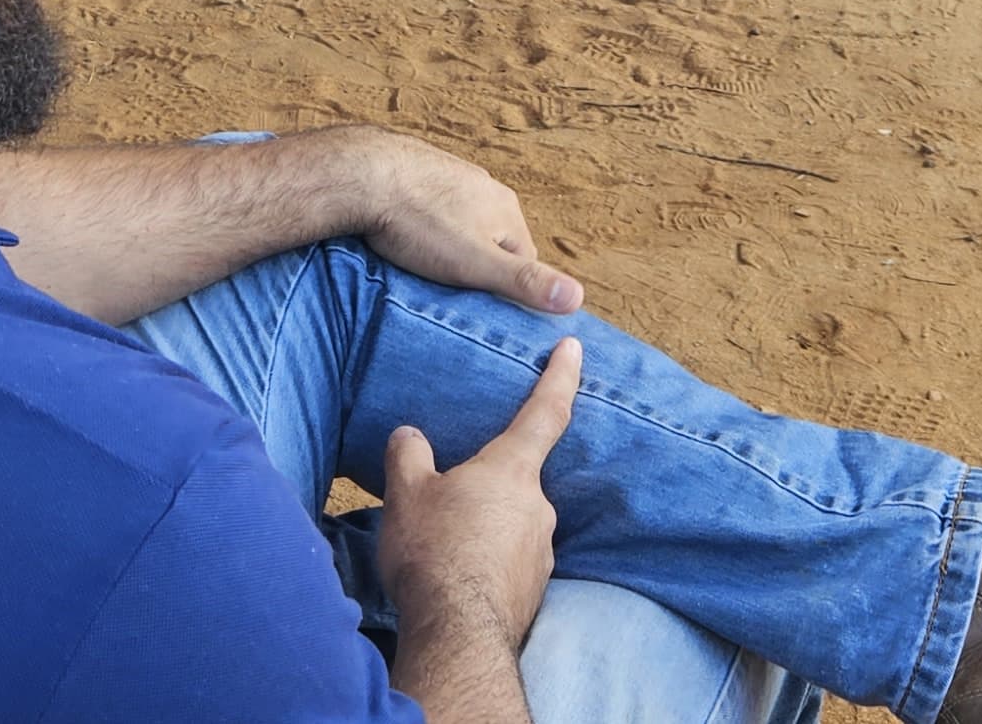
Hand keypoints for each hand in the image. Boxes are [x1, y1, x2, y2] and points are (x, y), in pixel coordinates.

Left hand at [345, 128, 581, 313]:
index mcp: (505, 209)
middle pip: (492, 241)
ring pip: (460, 224)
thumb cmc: (417, 223)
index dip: (505, 290)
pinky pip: (430, 206)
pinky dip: (422, 224)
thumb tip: (577, 297)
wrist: (359, 174)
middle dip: (474, 266)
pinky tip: (401, 236)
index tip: (479, 310)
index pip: (524, 262)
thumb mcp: (475, 263)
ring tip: (420, 265)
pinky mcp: (417, 170)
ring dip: (447, 245)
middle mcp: (484, 186)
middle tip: (446, 290)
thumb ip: (525, 281)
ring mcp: (450, 175)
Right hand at [380, 337, 580, 657]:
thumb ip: (409, 456)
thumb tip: (410, 436)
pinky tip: (457, 577)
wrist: (457, 635)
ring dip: (484, 527)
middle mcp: (537, 506)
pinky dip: (487, 561)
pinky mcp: (533, 590)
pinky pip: (509, 562)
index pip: (545, 411)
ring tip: (443, 546)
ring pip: (512, 523)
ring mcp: (540, 551)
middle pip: (517, 479)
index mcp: (511, 470)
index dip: (560, 375)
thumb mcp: (406, 495)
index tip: (575, 346)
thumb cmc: (434, 553)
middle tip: (447, 498)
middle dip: (487, 483)